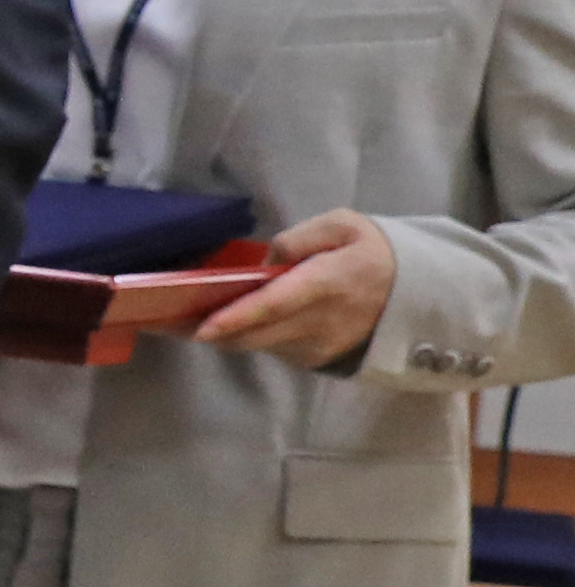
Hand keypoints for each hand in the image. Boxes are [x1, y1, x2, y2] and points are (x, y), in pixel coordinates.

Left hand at [193, 207, 403, 370]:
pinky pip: (272, 350)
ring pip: (258, 346)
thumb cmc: (377, 253)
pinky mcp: (316, 359)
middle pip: (253, 335)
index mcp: (329, 283)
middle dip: (207, 330)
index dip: (237, 318)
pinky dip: (248, 337)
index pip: (276, 306)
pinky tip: (226, 322)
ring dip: (223, 335)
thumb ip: (300, 237)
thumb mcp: (345, 226)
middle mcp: (321, 322)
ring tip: (181, 318)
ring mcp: (319, 346)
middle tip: (162, 319)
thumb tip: (264, 262)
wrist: (423, 296)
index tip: (201, 328)